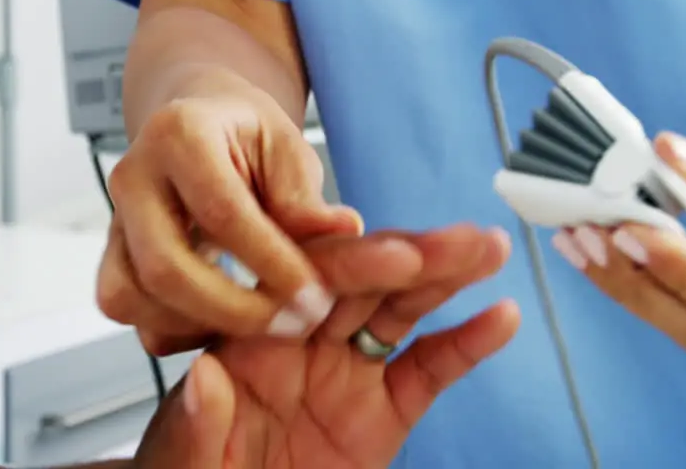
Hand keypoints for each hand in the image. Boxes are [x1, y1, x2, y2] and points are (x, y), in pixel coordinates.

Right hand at [99, 69, 362, 354]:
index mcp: (179, 134)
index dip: (271, 262)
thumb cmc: (247, 137)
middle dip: (236, 310)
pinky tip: (225, 323)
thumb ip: (304, 196)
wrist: (200, 126)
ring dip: (201, 325)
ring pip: (131, 296)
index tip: (317, 295)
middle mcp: (132, 176)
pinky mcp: (110, 254)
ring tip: (264, 324)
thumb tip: (342, 232)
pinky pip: (126, 309)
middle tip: (296, 324)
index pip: (221, 212)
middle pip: (164, 266)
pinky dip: (173, 330)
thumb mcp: (286, 147)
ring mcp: (113, 219)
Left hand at [133, 224, 519, 468]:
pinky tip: (501, 317)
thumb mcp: (183, 466)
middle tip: (465, 239)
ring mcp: (344, 373)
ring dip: (446, 279)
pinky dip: (465, 344)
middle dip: (415, 258)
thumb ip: (194, 427)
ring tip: (490, 249)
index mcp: (248, 340)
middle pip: (362, 284)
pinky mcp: (380, 413)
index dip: (351, 265)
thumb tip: (205, 374)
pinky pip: (426, 371)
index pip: (300, 285)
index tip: (395, 255)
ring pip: (399, 312)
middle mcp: (300, 343)